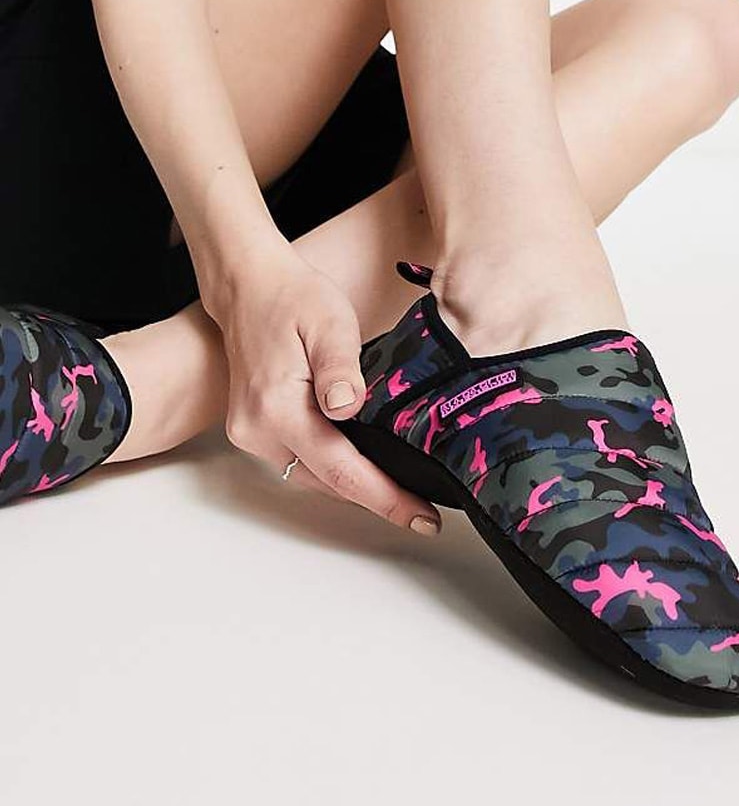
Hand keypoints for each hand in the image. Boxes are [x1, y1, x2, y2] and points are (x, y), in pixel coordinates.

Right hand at [205, 243, 441, 534]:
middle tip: (423, 512)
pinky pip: (300, 461)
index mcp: (278, 407)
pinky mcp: (253, 430)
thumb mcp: (330, 321)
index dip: (384, 498)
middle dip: (376, 498)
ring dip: (353, 485)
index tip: (422, 520)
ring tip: (401, 492)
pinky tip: (363, 463)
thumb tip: (348, 407)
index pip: (341, 469)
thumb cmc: (293, 298)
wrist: (248, 286)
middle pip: (327, 482)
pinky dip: (332, 467)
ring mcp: (251, 433)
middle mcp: (258, 430)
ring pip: (313, 476)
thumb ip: (340, 367)